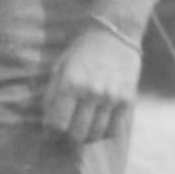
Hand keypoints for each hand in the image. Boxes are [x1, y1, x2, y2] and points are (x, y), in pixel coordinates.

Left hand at [46, 21, 142, 150]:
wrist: (116, 34)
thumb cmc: (83, 51)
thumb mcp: (60, 67)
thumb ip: (52, 95)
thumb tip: (47, 124)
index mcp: (70, 83)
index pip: (58, 123)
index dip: (52, 133)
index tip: (51, 133)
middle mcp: (91, 92)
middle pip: (77, 134)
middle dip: (68, 139)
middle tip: (67, 135)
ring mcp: (111, 97)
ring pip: (95, 135)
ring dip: (86, 138)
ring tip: (82, 131)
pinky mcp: (127, 100)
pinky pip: (114, 130)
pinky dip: (104, 134)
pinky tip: (98, 127)